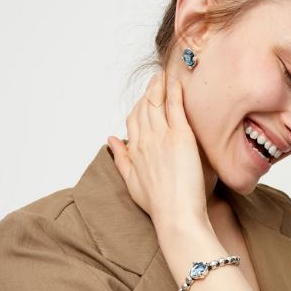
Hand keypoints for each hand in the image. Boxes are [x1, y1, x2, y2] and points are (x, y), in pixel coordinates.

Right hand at [106, 70, 206, 227]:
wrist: (176, 216)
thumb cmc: (159, 205)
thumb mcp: (132, 182)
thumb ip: (121, 159)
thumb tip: (110, 141)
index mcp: (134, 151)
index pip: (133, 120)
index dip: (139, 106)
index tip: (146, 98)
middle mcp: (145, 141)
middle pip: (143, 107)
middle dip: (149, 90)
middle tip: (157, 78)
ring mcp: (161, 137)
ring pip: (156, 102)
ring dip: (159, 85)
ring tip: (165, 74)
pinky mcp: (180, 136)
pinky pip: (174, 106)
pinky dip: (174, 91)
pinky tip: (177, 81)